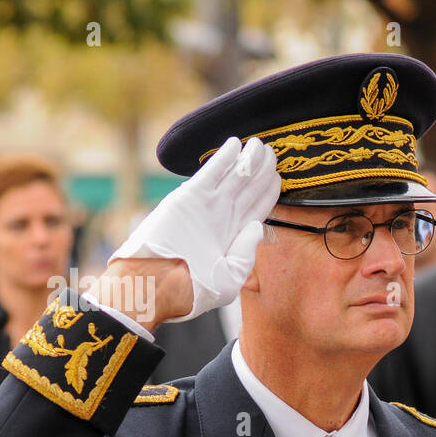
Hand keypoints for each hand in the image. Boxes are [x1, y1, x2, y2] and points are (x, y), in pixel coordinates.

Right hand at [108, 136, 280, 324]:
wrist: (155, 287)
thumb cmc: (191, 292)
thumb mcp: (229, 279)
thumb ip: (246, 254)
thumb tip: (258, 227)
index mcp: (234, 236)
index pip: (258, 207)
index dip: (269, 191)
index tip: (280, 176)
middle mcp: (222, 218)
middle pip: (249, 188)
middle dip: (262, 170)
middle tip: (273, 152)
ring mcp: (207, 206)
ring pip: (234, 177)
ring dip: (248, 160)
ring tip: (261, 145)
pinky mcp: (189, 198)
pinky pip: (211, 173)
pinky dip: (224, 158)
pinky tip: (236, 144)